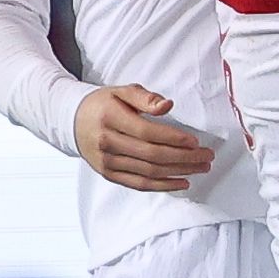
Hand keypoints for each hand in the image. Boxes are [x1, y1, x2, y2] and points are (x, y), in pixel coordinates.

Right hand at [74, 85, 212, 191]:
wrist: (72, 122)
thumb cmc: (102, 105)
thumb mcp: (121, 91)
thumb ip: (145, 98)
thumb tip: (168, 106)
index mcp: (110, 118)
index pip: (147, 132)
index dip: (173, 138)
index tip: (195, 141)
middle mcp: (107, 142)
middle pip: (152, 155)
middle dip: (184, 157)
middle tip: (206, 156)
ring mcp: (107, 161)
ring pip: (149, 172)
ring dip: (179, 172)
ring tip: (200, 168)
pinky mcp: (109, 174)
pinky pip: (139, 184)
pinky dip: (163, 186)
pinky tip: (181, 182)